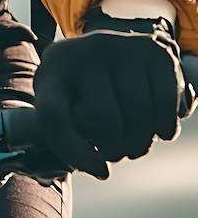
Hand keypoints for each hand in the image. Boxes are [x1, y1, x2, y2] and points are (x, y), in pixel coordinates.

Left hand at [32, 9, 187, 179]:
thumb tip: (99, 170)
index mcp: (52, 70)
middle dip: (114, 149)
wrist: (108, 54)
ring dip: (140, 142)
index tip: (99, 170)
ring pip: (137, 113)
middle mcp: (84, 51)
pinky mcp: (154, 52)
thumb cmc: (79, 93)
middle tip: (116, 152)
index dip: (74, 152)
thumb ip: (61, 138)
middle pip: (103, 119)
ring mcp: (119, 47)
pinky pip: (164, 102)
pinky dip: (164, 127)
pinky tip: (159, 131)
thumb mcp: (59, 107)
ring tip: (135, 143)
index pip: (53, 116)